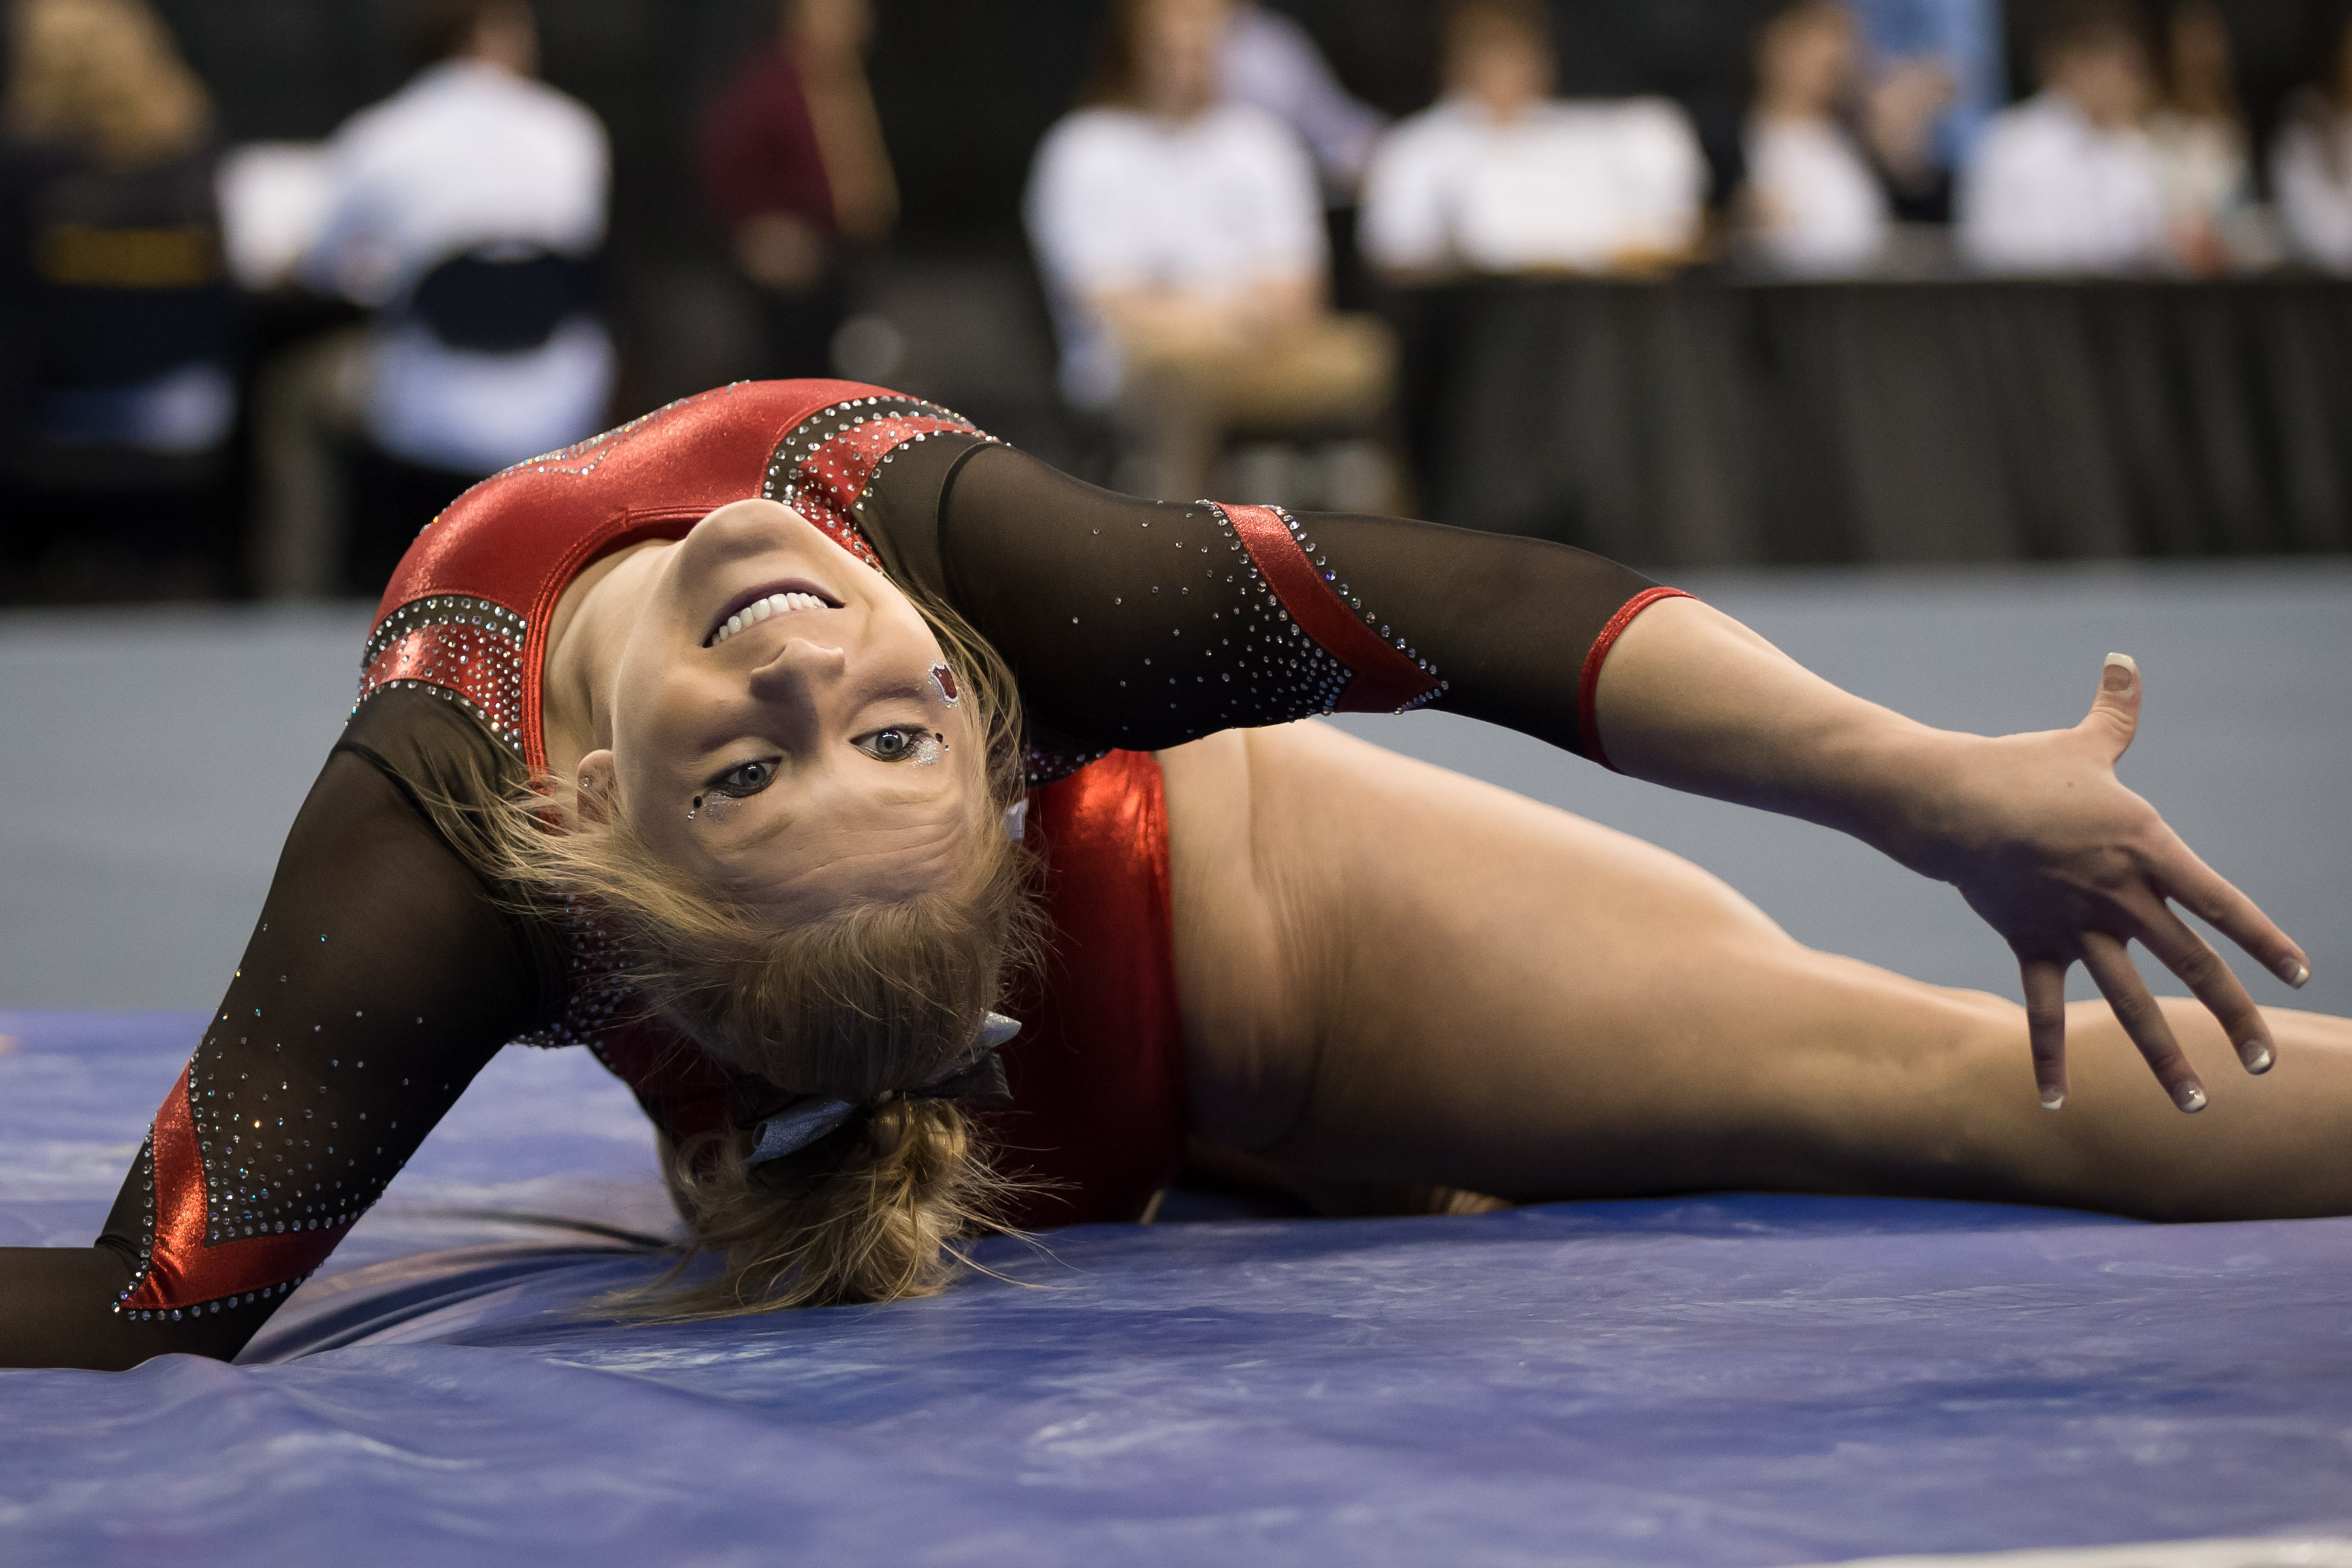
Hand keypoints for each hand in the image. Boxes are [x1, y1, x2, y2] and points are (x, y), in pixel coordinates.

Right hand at [1916, 654, 2309, 1111]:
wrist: (1947, 802)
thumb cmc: (2020, 768)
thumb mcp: (2081, 741)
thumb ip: (2116, 711)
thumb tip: (2126, 663)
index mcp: (2145, 849)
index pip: (2221, 902)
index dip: (2264, 940)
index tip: (2298, 974)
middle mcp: (2118, 897)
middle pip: (2190, 964)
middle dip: (2232, 1016)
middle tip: (2265, 1063)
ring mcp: (2074, 926)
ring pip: (2128, 1001)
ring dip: (2161, 1055)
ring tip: (2194, 1102)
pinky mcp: (2032, 944)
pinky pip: (2045, 1010)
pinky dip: (2049, 1057)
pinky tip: (2059, 1104)